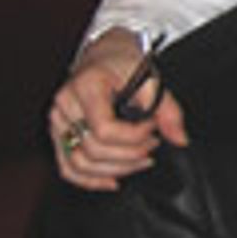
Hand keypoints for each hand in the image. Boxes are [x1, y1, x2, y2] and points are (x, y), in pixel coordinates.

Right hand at [48, 29, 187, 191]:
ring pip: (78, 164)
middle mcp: (65, 106)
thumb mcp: (150, 80)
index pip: (104, 130)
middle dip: (130, 154)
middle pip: (93, 150)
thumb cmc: (124, 65)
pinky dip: (90, 180)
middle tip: (152, 144)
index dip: (134, 137)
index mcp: (85, 87)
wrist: (105, 57)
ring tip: (140, 160)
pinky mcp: (58, 135)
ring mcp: (57, 122)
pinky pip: (67, 168)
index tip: (152, 126)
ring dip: (115, 170)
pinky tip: (113, 180)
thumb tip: (179, 139)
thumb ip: (168, 110)